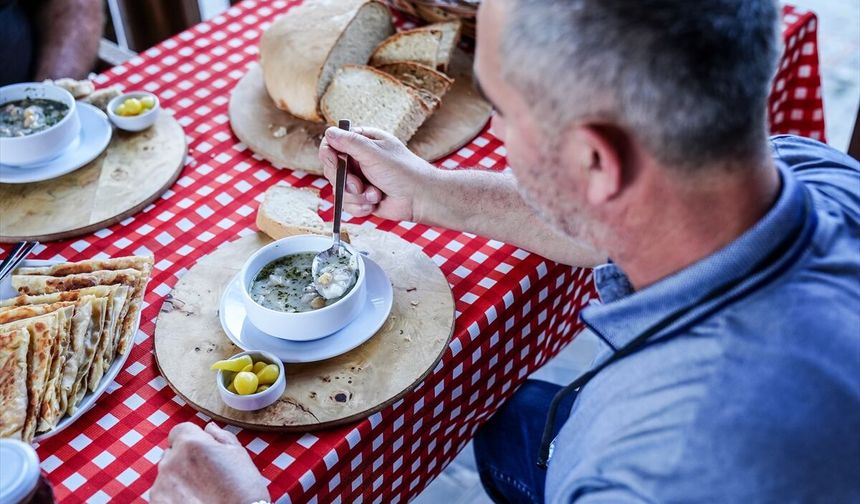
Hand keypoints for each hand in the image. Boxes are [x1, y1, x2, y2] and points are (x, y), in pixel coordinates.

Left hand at [150, 422, 270, 503]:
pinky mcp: (157, 502)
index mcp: (191, 443)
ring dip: (178, 478)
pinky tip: (192, 501)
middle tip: (204, 474)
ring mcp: (161, 484)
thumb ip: (220, 436)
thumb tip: (209, 427)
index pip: (179, 431)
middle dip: (184, 460)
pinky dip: (173, 497)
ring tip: (200, 492)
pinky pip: (162, 493)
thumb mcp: (238, 454)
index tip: (202, 451)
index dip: (191, 439)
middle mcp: (171, 461)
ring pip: (167, 474)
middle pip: (172, 453)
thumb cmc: (242, 488)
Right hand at [319, 126, 433, 220]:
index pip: (332, 144)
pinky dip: (360, 207)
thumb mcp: (374, 153)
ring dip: (356, 196)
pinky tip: (374, 203)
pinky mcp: (362, 198)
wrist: (420, 198)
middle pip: (332, 170)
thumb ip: (350, 142)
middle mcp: (359, 160)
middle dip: (345, 182)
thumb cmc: (403, 172)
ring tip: (375, 194)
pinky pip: (347, 205)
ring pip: (339, 190)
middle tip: (359, 185)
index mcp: (362, 142)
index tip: (335, 163)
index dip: (329, 155)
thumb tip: (329, 132)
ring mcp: (360, 180)